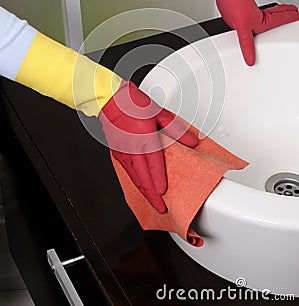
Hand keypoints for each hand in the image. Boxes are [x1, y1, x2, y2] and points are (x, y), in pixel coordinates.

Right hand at [99, 80, 197, 212]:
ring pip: (134, 177)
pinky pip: (127, 172)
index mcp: (144, 137)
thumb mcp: (160, 114)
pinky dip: (135, 182)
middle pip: (142, 177)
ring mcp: (123, 152)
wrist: (110, 101)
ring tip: (152, 201)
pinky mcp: (117, 153)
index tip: (163, 193)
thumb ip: (177, 130)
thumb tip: (192, 142)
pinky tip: (140, 187)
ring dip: (143, 191)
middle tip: (160, 208)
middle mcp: (132, 148)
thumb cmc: (133, 105)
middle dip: (151, 196)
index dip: (158, 180)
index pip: (153, 164)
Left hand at [211, 0, 298, 65]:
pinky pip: (249, 15)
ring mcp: (249, 12)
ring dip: (273, 13)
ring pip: (265, 13)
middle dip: (284, 14)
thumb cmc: (235, 1)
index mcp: (262, 20)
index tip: (297, 16)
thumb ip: (246, 44)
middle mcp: (257, 15)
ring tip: (277, 14)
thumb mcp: (242, 27)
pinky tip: (244, 21)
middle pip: (275, 14)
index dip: (289, 18)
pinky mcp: (239, 10)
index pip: (280, 20)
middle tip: (293, 12)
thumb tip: (250, 58)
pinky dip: (250, 19)